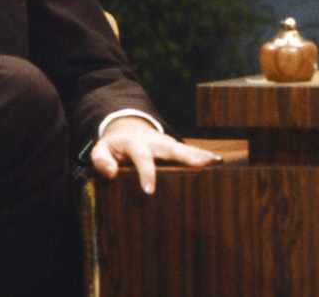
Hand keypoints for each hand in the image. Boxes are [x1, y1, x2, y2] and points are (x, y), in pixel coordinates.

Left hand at [88, 116, 221, 194]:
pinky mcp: (175, 146)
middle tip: (202, 167)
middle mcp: (155, 142)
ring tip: (216, 163)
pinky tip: (217, 162)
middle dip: (187, 157)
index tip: (149, 191)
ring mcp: (167, 143)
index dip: (146, 174)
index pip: (142, 159)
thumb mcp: (101, 150)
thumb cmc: (114, 145)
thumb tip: (111, 173)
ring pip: (185, 149)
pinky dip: (204, 156)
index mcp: (136, 144)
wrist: (126, 127)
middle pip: (172, 149)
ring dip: (201, 156)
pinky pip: (190, 151)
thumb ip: (101, 161)